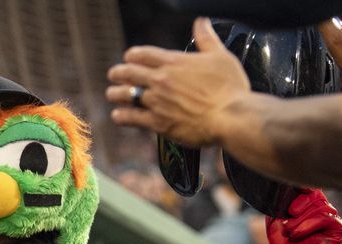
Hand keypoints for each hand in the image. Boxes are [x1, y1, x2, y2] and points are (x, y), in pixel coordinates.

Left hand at [106, 17, 249, 146]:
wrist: (230, 117)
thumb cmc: (229, 88)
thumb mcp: (220, 56)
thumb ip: (207, 38)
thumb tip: (201, 22)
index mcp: (174, 62)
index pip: (144, 54)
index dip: (133, 55)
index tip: (129, 57)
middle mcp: (161, 80)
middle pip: (129, 72)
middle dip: (118, 72)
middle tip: (114, 74)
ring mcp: (157, 102)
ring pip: (126, 95)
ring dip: (115, 93)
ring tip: (111, 94)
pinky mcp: (158, 123)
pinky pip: (132, 118)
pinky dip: (122, 116)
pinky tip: (118, 116)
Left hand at [267, 190, 341, 243]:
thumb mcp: (275, 221)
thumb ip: (278, 203)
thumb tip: (279, 186)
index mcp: (310, 205)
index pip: (309, 188)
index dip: (300, 188)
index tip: (290, 196)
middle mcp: (323, 209)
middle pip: (315, 195)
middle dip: (298, 206)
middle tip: (286, 221)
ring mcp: (333, 218)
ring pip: (320, 206)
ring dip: (301, 220)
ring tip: (290, 232)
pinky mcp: (341, 228)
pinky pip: (325, 218)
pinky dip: (309, 225)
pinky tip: (298, 234)